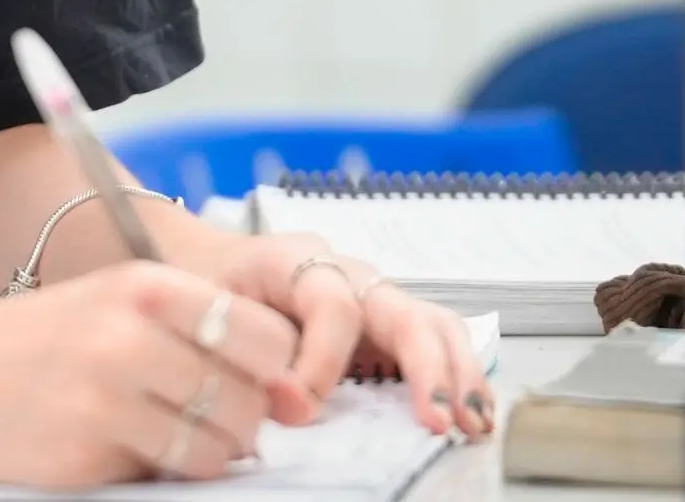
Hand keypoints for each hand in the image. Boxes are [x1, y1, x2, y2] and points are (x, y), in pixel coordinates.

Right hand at [0, 263, 304, 484]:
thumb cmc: (22, 342)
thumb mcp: (104, 302)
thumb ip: (184, 329)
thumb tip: (274, 386)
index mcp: (142, 286)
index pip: (265, 336)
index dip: (276, 370)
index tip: (262, 383)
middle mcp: (131, 337)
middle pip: (251, 400)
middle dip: (245, 421)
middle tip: (213, 420)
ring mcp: (106, 403)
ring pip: (218, 450)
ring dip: (207, 455)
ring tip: (166, 439)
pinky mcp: (83, 461)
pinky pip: (162, 480)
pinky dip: (156, 475)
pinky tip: (121, 454)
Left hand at [209, 233, 494, 439]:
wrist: (211, 267)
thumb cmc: (211, 290)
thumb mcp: (211, 314)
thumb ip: (243, 355)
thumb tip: (288, 402)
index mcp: (293, 260)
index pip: (331, 304)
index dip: (320, 361)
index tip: (297, 407)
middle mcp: (345, 272)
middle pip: (401, 311)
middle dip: (427, 368)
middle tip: (437, 421)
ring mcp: (374, 294)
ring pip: (433, 324)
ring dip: (459, 375)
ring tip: (472, 423)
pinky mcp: (387, 322)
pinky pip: (435, 341)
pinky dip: (459, 377)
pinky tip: (473, 414)